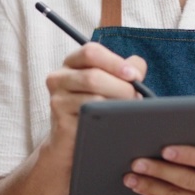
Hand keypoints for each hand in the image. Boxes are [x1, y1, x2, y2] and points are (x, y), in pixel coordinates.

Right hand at [43, 42, 146, 167]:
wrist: (72, 142)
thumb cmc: (94, 108)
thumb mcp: (108, 83)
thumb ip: (124, 70)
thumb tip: (137, 66)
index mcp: (71, 63)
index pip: (91, 52)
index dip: (115, 62)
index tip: (133, 75)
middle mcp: (59, 78)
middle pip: (93, 76)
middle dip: (122, 87)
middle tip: (136, 97)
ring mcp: (57, 100)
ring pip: (94, 98)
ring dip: (118, 104)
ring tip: (129, 110)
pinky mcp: (61, 122)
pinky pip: (90, 117)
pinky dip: (107, 118)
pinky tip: (117, 120)